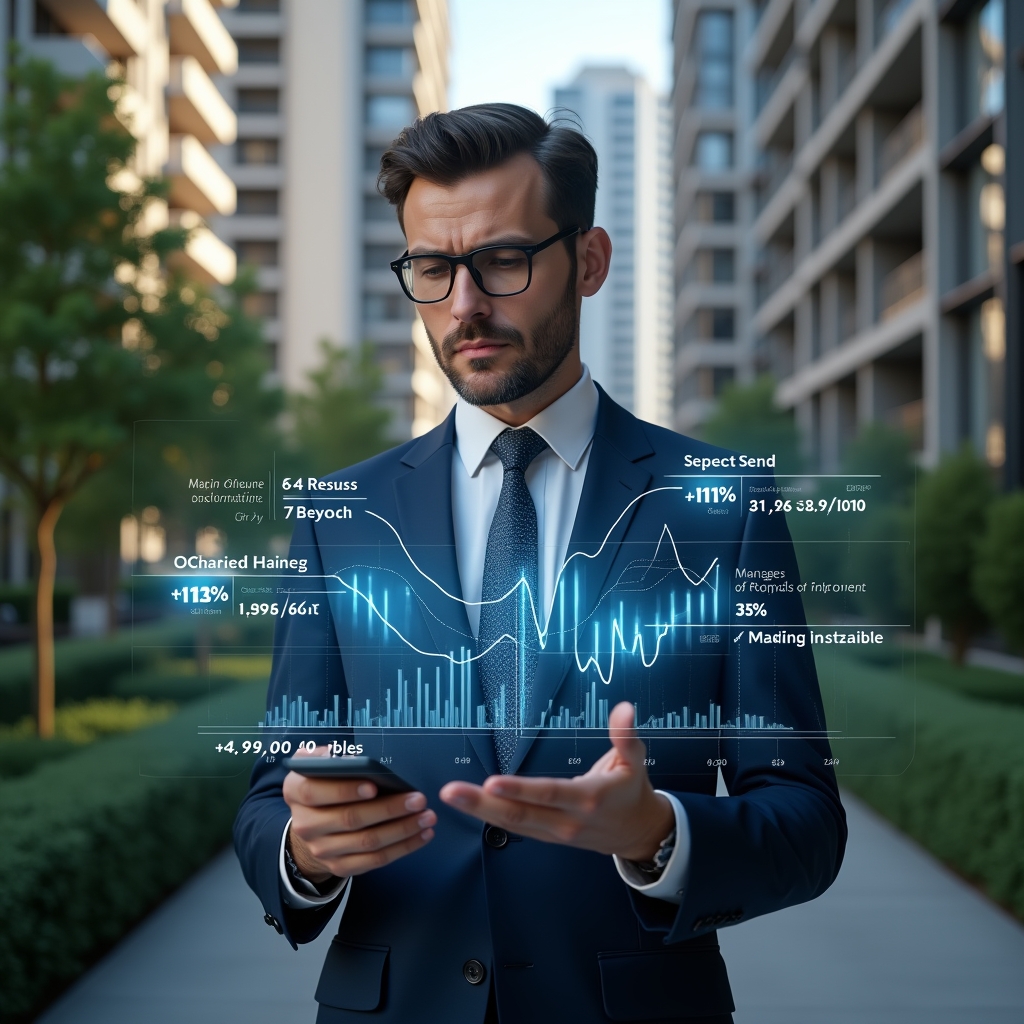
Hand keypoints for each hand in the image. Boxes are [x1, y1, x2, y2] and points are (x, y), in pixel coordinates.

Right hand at [283, 748, 435, 882]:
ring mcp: (321, 849)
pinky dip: (402, 848)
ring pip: (367, 842)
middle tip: (418, 800)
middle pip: (349, 819)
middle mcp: (305, 824)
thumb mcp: (317, 764)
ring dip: (402, 830)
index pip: (315, 793)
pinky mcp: (339, 866)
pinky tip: (421, 835)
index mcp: (296, 792)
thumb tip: (353, 759)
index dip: (344, 790)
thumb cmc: (323, 784)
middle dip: (388, 809)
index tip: (374, 785)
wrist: (311, 823)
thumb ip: (330, 756)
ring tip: (426, 817)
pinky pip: (375, 861)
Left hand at [439, 702, 673, 861]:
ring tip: (450, 795)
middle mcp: (568, 821)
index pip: (549, 794)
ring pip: (512, 823)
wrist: (638, 833)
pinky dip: (489, 817)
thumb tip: (624, 708)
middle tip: (451, 791)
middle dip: (482, 803)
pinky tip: (469, 805)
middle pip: (520, 814)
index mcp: (589, 799)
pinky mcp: (547, 836)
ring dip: (478, 810)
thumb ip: (626, 735)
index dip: (520, 790)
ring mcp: (555, 833)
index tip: (491, 782)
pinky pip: (515, 827)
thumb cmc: (632, 791)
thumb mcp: (635, 761)